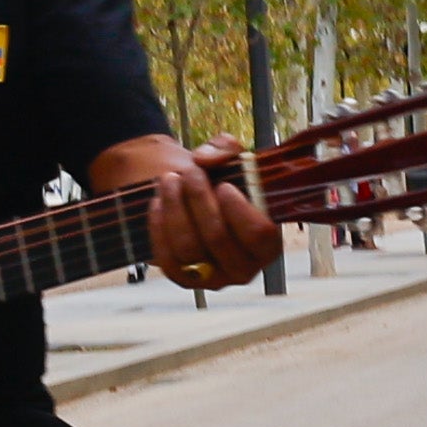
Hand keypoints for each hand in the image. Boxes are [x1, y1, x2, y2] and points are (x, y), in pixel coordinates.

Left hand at [141, 139, 282, 288]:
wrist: (189, 196)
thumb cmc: (220, 180)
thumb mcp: (229, 158)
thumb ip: (226, 148)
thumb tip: (206, 158)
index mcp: (268, 243)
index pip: (259, 235)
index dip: (239, 210)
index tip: (224, 186)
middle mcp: (244, 269)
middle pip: (218, 239)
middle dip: (199, 200)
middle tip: (190, 172)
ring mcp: (212, 278)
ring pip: (189, 248)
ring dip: (175, 209)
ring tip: (169, 181)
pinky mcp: (183, 279)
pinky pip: (167, 258)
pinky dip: (160, 228)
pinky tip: (158, 203)